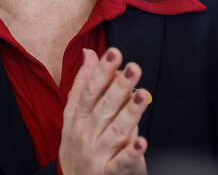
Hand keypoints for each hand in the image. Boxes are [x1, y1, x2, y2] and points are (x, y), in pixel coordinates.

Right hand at [59, 48, 150, 174]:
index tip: (114, 54)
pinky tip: (141, 141)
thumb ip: (83, 83)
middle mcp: (85, 133)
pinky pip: (121, 163)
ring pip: (115, 131)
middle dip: (119, 87)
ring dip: (129, 113)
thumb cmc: (78, 144)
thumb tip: (89, 54)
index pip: (90, 90)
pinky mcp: (109, 173)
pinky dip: (131, 153)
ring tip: (143, 96)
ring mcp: (97, 153)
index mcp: (77, 116)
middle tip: (133, 69)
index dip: (102, 72)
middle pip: (103, 107)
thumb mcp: (74, 114)